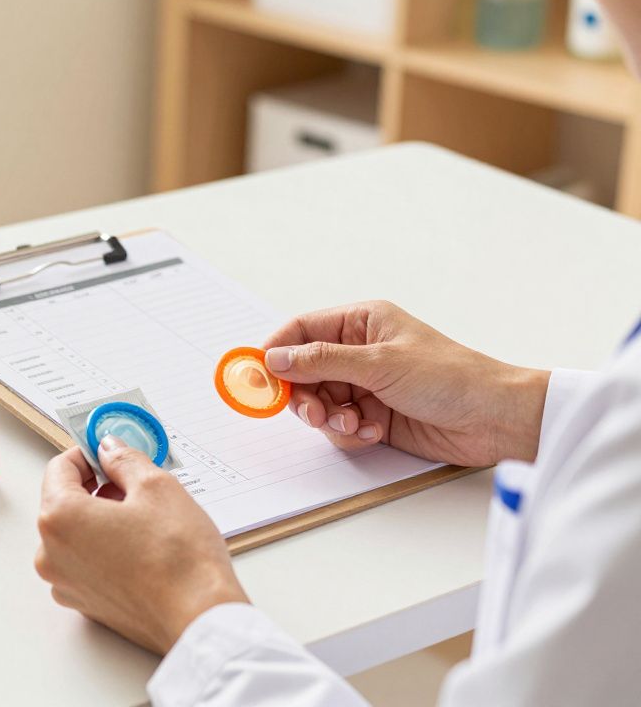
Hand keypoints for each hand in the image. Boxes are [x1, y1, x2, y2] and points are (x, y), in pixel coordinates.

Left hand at [34, 436, 246, 654]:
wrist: (198, 618)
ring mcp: (65, 583)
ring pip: (76, 534)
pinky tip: (140, 548)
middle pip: (65, 503)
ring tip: (144, 518)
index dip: (87, 453)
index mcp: (59, 519)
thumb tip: (109, 449)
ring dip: (101, 518)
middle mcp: (51, 554)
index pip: (59, 468)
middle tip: (134, 483)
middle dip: (96, 487)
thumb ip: (124, 460)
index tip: (109, 451)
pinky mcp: (85, 604)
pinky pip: (86, 563)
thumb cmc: (179, 558)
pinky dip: (105, 548)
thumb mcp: (156, 487)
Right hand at [263, 301, 549, 465]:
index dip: (277, 351)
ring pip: (320, 402)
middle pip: (304, 371)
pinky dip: (350, 432)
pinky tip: (374, 431)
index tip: (259, 376)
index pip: (302, 330)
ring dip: (330, 418)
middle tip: (313, 413)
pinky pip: (341, 426)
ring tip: (353, 424)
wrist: (495, 419)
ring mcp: (366, 385)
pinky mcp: (374, 416)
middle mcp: (360, 351)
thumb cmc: (450, 376)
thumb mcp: (379, 363)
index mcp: (362, 322)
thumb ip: (321, 361)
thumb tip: (275, 358)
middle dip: (304, 395)